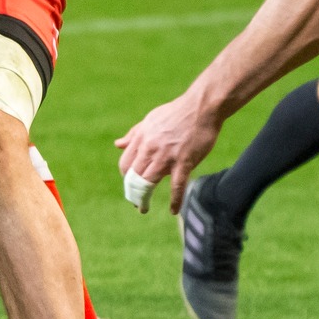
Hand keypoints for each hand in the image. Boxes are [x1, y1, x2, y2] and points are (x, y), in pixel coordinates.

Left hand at [115, 90, 221, 213]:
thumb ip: (134, 134)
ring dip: (143, 198)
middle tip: (135, 201)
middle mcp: (150, 148)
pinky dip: (175, 200)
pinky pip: (177, 185)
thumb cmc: (176, 113)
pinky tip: (173, 210)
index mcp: (141, 138)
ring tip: (142, 208)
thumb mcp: (150, 120)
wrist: (200, 107)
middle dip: (132, 191)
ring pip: (149, 182)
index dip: (126, 177)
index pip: (125, 163)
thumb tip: (118, 144)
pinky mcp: (184, 162)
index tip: (130, 184)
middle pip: (134, 176)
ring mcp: (166, 156)